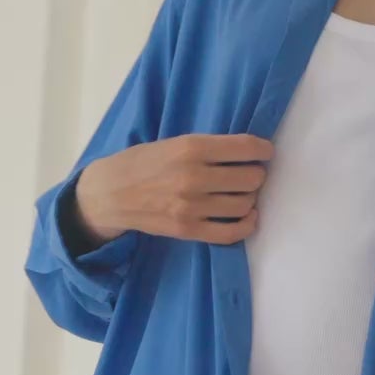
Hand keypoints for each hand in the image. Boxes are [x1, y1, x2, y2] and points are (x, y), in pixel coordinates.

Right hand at [75, 133, 273, 246]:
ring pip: (244, 205)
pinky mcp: (187, 230)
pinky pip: (231, 233)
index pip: (245, 148)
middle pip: (251, 179)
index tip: (265, 152)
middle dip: (257, 175)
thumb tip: (248, 152)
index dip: (263, 150)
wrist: (109, 193)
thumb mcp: (174, 142)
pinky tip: (247, 216)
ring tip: (243, 193)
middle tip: (250, 174)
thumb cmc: (143, 162)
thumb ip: (207, 147)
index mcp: (191, 148)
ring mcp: (191, 206)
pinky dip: (247, 225)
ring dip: (250, 199)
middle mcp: (194, 177)